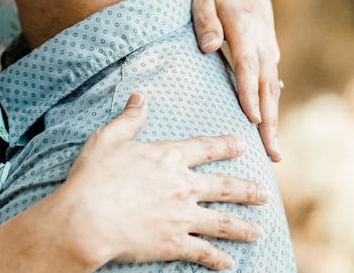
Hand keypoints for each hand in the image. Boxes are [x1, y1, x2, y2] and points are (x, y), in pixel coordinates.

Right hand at [59, 93, 267, 270]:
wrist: (88, 219)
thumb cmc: (94, 177)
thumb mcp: (108, 139)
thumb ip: (129, 118)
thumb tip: (140, 97)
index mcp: (168, 157)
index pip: (205, 148)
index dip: (226, 146)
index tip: (243, 146)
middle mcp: (183, 185)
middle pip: (224, 186)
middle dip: (247, 190)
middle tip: (265, 194)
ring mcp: (182, 216)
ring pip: (222, 222)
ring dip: (243, 227)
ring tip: (259, 231)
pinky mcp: (174, 243)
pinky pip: (203, 252)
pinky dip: (218, 258)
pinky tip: (229, 263)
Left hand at [191, 0, 281, 161]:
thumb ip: (204, 21)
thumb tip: (207, 47)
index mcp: (245, 28)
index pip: (248, 66)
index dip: (250, 93)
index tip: (251, 120)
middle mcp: (263, 42)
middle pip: (267, 86)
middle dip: (270, 121)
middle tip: (272, 154)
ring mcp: (269, 49)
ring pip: (273, 89)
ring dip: (274, 120)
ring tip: (274, 153)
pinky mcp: (269, 54)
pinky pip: (271, 84)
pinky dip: (271, 107)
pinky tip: (268, 130)